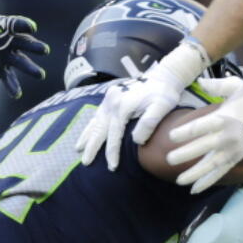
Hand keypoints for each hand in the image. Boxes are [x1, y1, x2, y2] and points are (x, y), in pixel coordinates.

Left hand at [0, 0, 47, 98]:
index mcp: (6, 25)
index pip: (18, 24)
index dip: (24, 25)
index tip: (30, 27)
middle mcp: (10, 41)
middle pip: (25, 44)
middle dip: (35, 47)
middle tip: (45, 50)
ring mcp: (5, 55)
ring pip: (21, 62)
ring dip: (30, 68)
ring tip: (40, 75)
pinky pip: (7, 77)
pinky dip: (12, 86)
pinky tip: (16, 94)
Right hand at [76, 38, 209, 170]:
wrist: (164, 76)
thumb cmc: (164, 93)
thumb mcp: (161, 107)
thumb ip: (148, 124)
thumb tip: (136, 141)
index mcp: (123, 106)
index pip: (114, 135)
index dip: (112, 152)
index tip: (112, 167)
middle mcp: (112, 102)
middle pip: (99, 129)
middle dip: (92, 147)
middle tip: (86, 163)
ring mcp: (109, 98)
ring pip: (95, 121)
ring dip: (86, 136)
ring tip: (78, 149)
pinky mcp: (111, 96)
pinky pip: (97, 114)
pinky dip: (90, 125)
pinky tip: (87, 132)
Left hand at [167, 71, 242, 194]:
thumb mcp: (235, 85)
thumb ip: (217, 85)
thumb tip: (201, 81)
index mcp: (225, 117)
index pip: (202, 127)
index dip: (185, 132)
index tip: (171, 136)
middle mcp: (228, 136)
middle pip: (204, 147)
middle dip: (186, 154)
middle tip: (169, 159)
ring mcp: (233, 149)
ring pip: (212, 164)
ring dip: (195, 173)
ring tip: (179, 181)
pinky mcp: (237, 157)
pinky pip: (221, 171)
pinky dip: (208, 181)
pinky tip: (194, 189)